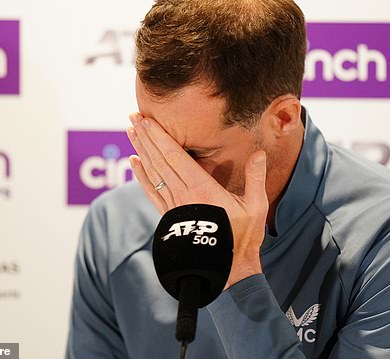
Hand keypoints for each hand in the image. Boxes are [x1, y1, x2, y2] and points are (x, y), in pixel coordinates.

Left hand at [126, 113, 268, 288]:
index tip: (147, 120)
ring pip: (153, 174)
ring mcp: (174, 207)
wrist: (227, 271)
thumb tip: (259, 153)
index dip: (159, 137)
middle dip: (145, 137)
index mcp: (202, 189)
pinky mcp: (169, 218)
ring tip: (131, 132)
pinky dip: (142, 177)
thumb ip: (255, 178)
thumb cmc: (243, 238)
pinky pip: (152, 192)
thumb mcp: (256, 206)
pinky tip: (134, 164)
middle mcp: (183, 195)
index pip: (175, 157)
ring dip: (141, 151)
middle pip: (159, 160)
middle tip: (133, 117)